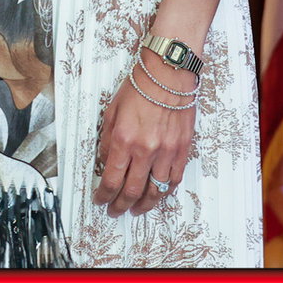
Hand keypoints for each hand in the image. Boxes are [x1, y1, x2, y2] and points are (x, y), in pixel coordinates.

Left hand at [93, 52, 194, 216]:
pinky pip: (174, 180)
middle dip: (120, 206)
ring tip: (136, 210)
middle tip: (115, 210)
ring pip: (155, 191)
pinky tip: (157, 195)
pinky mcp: (183, 149)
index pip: (111, 180)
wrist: (169, 72)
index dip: (103, 195)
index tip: (100, 200)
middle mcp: (146, 150)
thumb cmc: (141, 86)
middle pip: (132, 191)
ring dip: (143, 205)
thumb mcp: (112, 111)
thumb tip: (106, 162)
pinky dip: (164, 192)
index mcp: (124, 139)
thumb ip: (107, 140)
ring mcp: (167, 151)